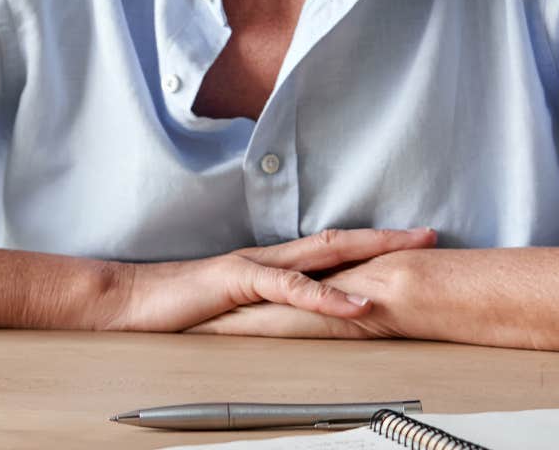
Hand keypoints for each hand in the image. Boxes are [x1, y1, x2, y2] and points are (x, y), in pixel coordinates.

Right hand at [182, 247, 421, 338]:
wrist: (129, 300)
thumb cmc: (175, 308)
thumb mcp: (232, 310)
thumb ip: (264, 310)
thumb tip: (297, 321)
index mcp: (269, 265)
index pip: (329, 248)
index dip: (370, 245)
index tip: (407, 244)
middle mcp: (268, 258)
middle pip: (338, 240)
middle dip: (386, 238)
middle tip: (429, 237)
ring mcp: (254, 266)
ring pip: (322, 256)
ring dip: (369, 256)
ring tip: (407, 261)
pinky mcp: (238, 282)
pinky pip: (290, 288)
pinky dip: (327, 295)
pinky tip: (355, 303)